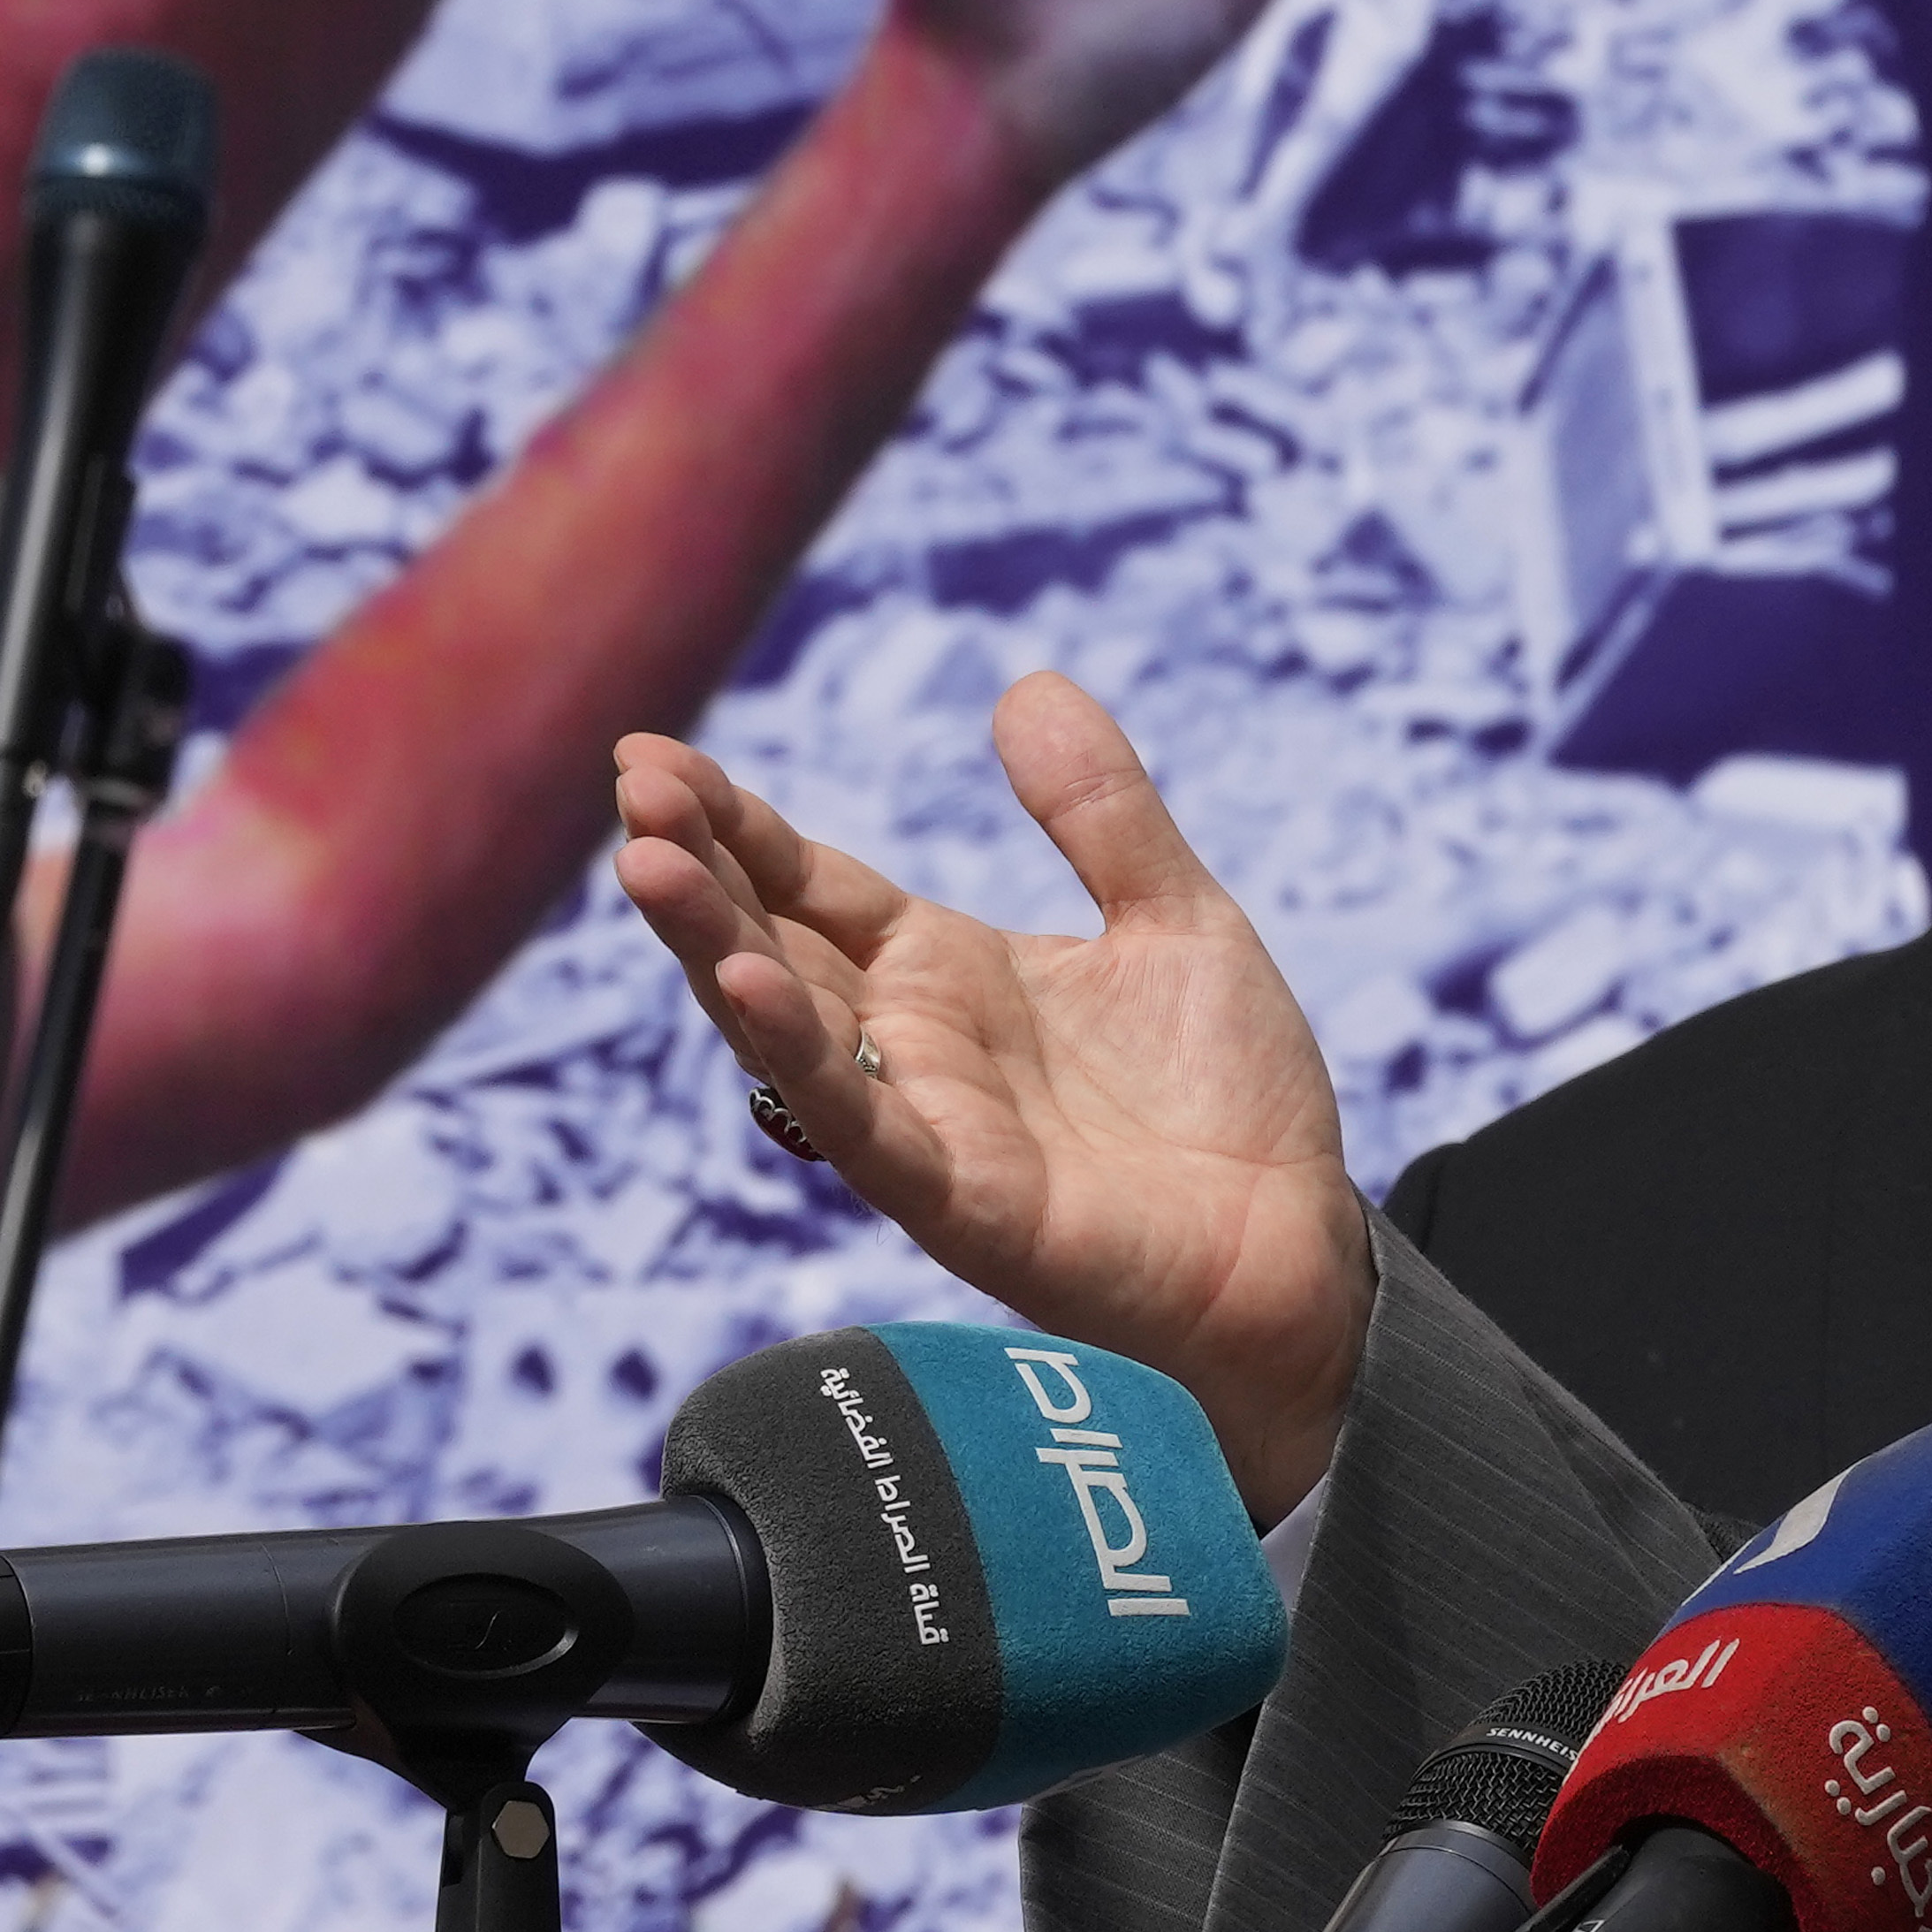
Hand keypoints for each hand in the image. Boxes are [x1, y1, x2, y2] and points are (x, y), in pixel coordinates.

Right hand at [613, 688, 1372, 1518]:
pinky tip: (748, 983)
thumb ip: (1103, 812)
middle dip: (698, 866)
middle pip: (771, 942)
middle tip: (634, 784)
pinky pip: (861, 1124)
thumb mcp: (1177, 917)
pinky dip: (801, 1055)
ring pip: (784, 1027)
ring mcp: (923, 1124)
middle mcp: (909, 1045)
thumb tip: (1026, 683)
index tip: (651, 754)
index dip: (735, 822)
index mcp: (944, 972)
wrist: (1297, 1248)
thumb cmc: (1232, 1099)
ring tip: (646, 862)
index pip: (810, 883)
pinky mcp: (959, 1200)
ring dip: (711, 945)